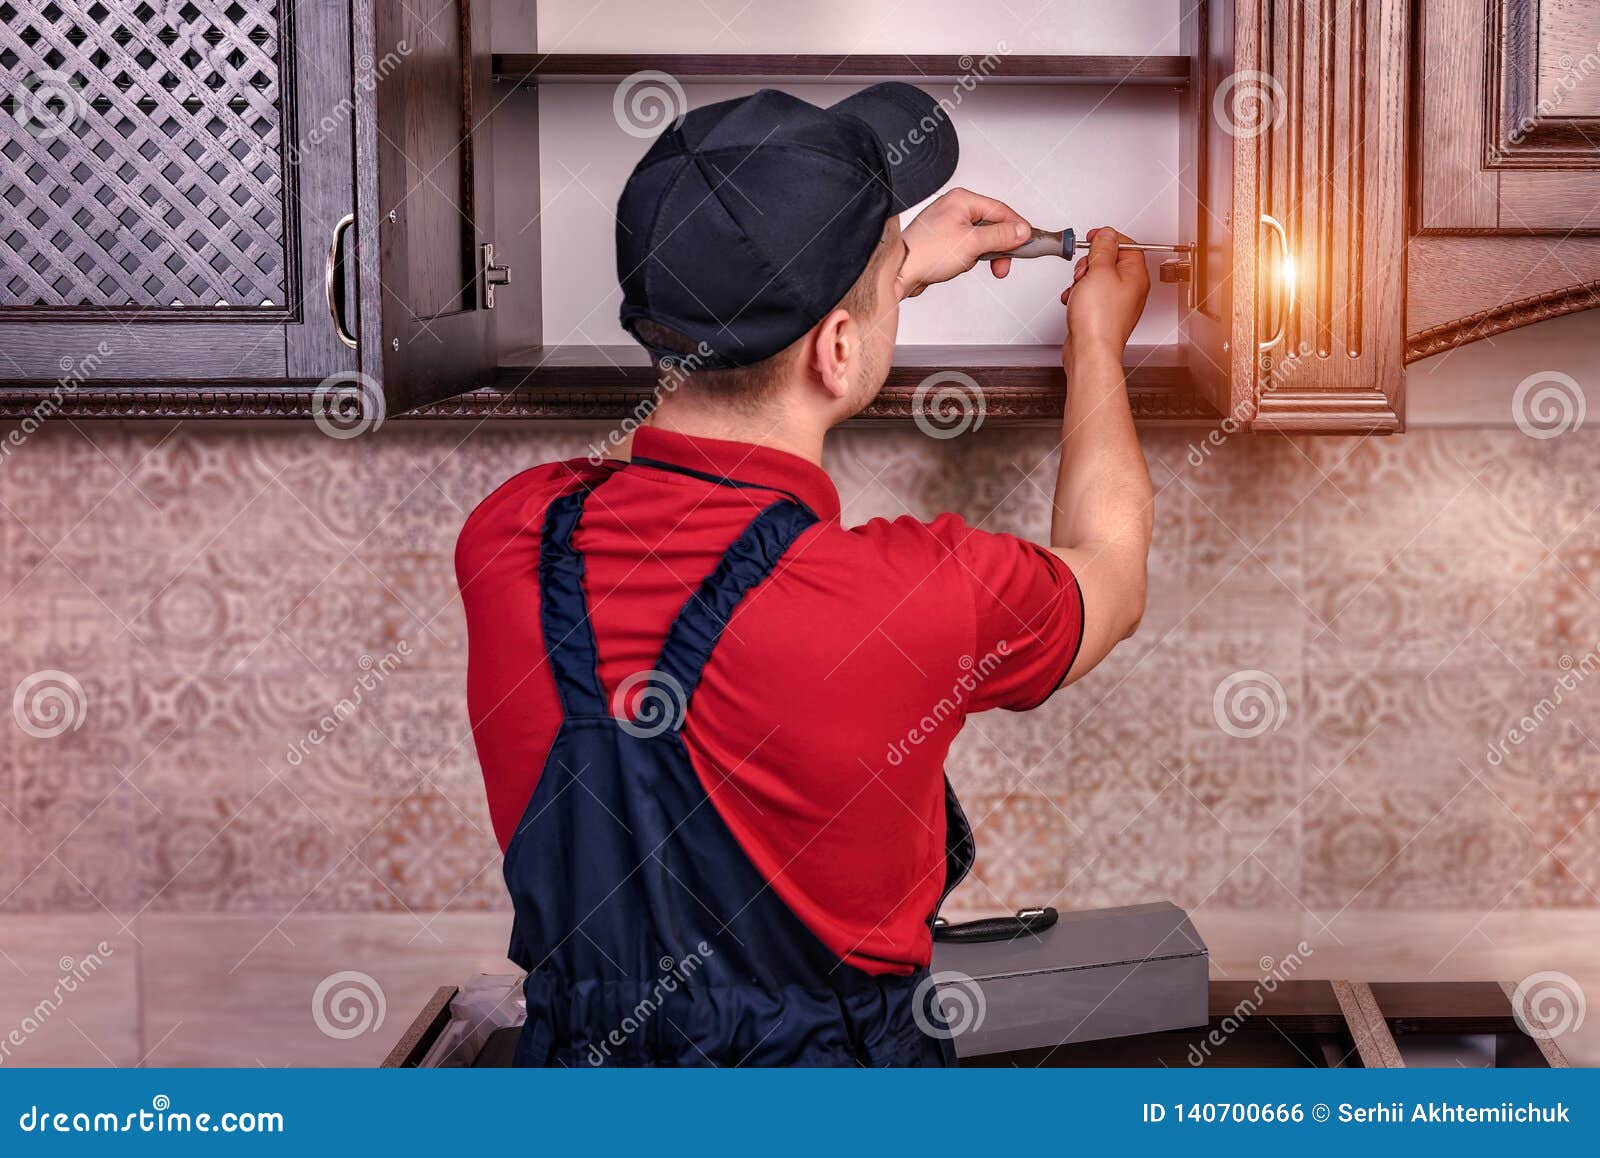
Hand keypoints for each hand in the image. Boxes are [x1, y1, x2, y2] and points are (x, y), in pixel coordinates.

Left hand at [896, 188, 1031, 299]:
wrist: (899, 273)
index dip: (1016, 227)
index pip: (1000, 210)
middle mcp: (954, 207)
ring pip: (981, 237)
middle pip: (992, 224)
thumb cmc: (927, 254)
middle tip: (1004, 265)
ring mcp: (948, 223)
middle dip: (1000, 246)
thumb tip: (1022, 231)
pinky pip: (968, 245)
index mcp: (961, 199)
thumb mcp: (972, 244)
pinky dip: (972, 256)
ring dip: (985, 253)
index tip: (1027, 242)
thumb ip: (1001, 236)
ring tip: (980, 266)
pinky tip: (964, 265)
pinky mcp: (944, 240)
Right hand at [1060, 227, 1149, 354]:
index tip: (1094, 238)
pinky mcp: (1102, 313)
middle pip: (1110, 261)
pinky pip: (1090, 295)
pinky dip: (1079, 295)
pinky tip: (1074, 301)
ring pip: (1097, 278)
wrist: (1090, 351)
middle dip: (1091, 262)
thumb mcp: (1100, 272)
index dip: (1108, 238)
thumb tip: (1107, 234)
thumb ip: (1104, 248)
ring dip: (1082, 280)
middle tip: (1085, 271)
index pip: (1127, 245)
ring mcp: (1116, 302)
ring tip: (1079, 289)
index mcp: (1136, 276)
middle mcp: (1130, 289)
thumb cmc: (1099, 320)